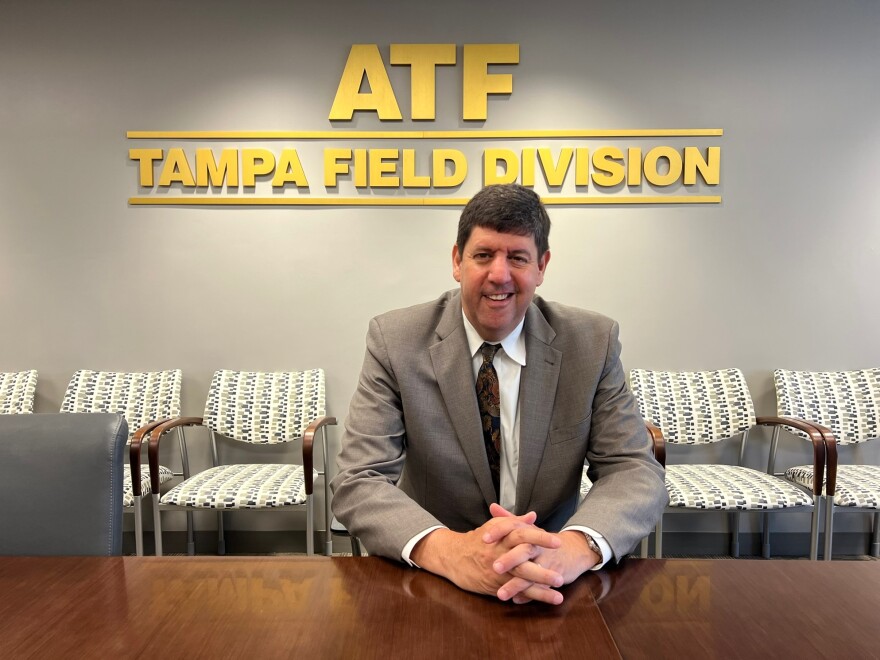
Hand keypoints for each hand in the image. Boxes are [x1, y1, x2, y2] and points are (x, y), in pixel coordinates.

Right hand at [410, 510, 564, 603]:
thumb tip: (534, 516)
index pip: (524, 534)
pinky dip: (527, 597)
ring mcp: (497, 571)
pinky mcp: (494, 584)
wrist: (453, 556)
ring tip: (558, 597)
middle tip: (560, 577)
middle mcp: (500, 553)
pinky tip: (543, 602)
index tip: (558, 542)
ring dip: (540, 590)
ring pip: (520, 580)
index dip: (541, 538)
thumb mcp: (495, 526)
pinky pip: (513, 591)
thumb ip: (515, 521)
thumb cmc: (478, 540)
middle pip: (524, 563)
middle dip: (542, 571)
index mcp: (502, 536)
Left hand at [486, 504, 599, 603]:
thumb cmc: (544, 541)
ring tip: (500, 594)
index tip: (484, 538)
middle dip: (510, 560)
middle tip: (494, 568)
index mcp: (530, 533)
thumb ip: (509, 519)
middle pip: (525, 551)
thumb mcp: (529, 528)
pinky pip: (541, 588)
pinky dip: (529, 596)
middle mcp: (539, 547)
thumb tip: (492, 507)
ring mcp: (548, 563)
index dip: (499, 531)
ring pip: (532, 575)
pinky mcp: (554, 578)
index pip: (514, 527)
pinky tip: (516, 601)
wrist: (574, 551)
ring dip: (516, 585)